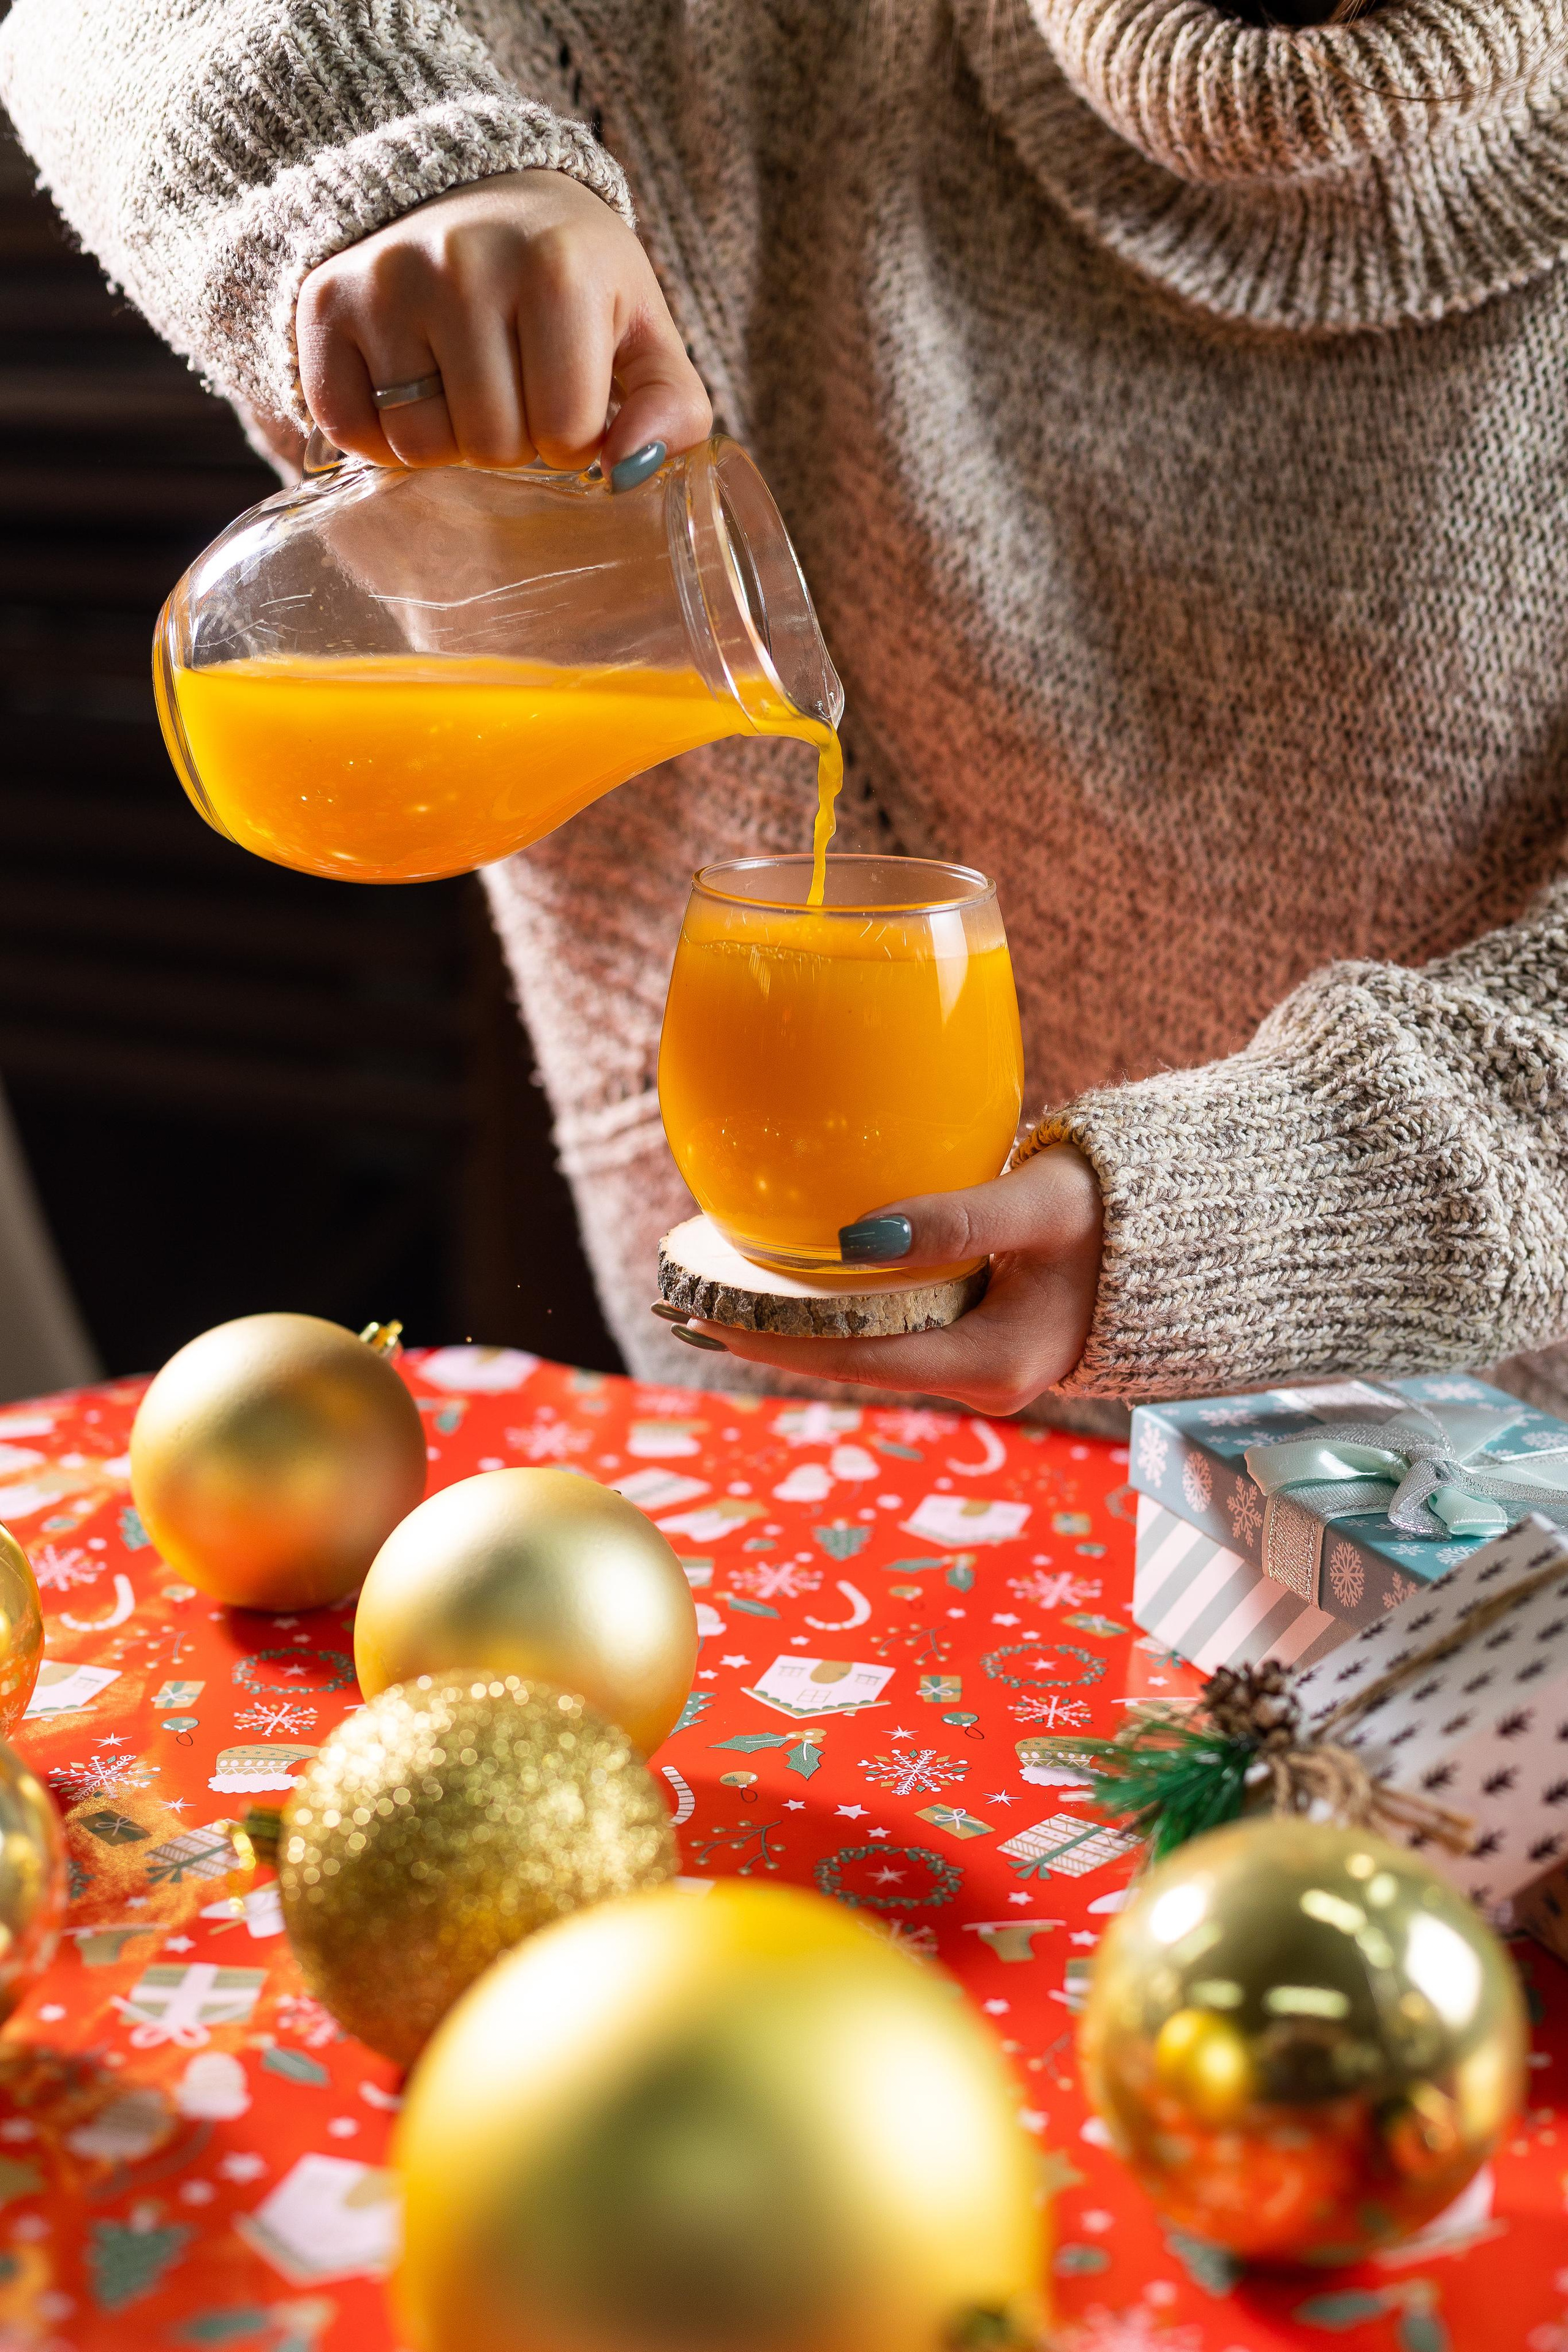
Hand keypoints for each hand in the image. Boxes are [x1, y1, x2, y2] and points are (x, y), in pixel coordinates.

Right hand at [297, 169, 710, 471]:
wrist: (470, 188)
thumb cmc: (569, 274)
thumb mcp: (642, 327)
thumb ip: (672, 405)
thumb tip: (631, 472)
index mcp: (557, 269)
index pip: (564, 434)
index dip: (570, 440)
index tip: (565, 397)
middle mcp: (463, 263)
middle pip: (490, 445)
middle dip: (510, 442)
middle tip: (512, 390)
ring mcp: (386, 280)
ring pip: (419, 446)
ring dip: (447, 441)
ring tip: (462, 385)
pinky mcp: (326, 303)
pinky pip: (350, 429)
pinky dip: (381, 433)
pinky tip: (409, 386)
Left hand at [685, 1145, 1104, 1415]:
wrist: (1195, 1231)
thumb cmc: (1124, 1212)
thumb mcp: (1040, 1207)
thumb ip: (956, 1220)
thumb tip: (854, 1237)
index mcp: (991, 1367)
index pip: (853, 1360)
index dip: (771, 1341)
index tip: (701, 1318)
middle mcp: (982, 1382)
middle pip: (850, 1363)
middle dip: (767, 1338)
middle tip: (682, 1306)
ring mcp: (983, 1364)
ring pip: (869, 1348)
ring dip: (797, 1325)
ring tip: (716, 1295)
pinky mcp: (984, 1338)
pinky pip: (895, 1329)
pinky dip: (840, 1309)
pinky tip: (795, 1286)